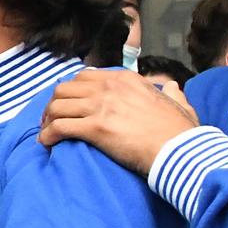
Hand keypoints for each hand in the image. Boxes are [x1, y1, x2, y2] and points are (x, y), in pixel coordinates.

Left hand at [39, 67, 200, 175]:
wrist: (180, 150)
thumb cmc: (180, 131)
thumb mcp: (179, 103)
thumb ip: (172, 92)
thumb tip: (172, 86)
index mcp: (126, 79)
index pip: (84, 77)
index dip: (70, 91)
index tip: (67, 105)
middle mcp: (110, 88)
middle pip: (63, 89)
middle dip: (52, 105)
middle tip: (50, 120)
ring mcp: (101, 106)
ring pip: (57, 107)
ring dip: (47, 120)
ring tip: (46, 133)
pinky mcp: (95, 128)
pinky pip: (59, 127)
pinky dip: (48, 136)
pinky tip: (47, 144)